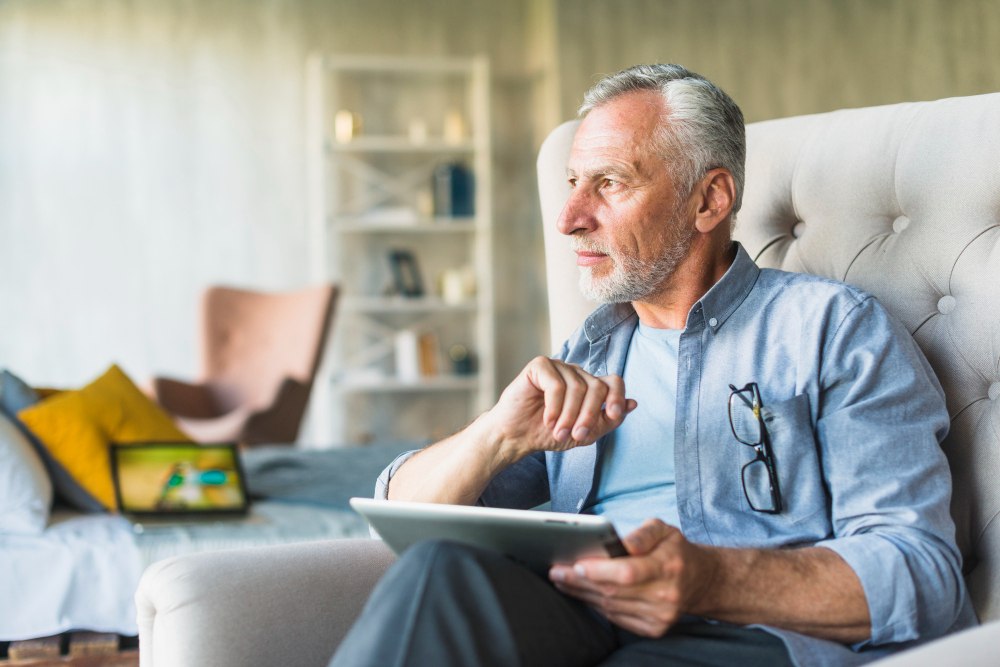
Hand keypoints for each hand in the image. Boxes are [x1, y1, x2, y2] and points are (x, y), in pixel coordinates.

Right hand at [484, 356, 636, 462]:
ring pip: (577, 387)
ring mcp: (559, 366)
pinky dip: (554, 406)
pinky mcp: (540, 365)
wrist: (516, 436)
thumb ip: (608, 420)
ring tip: (558, 432)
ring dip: (569, 415)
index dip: (616, 397)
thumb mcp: (584, 433)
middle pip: (597, 387)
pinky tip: (547, 419)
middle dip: (588, 415)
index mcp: (590, 386)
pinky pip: (556, 383)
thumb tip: (633, 403)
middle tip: (576, 435)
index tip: (611, 415)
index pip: (613, 382)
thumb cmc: (547, 433)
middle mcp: (576, 373)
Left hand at [548, 519, 718, 636]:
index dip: (599, 570)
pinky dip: (597, 606)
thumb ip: (643, 533)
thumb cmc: (675, 550)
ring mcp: (661, 616)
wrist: (701, 581)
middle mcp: (665, 595)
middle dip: (580, 582)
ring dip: (583, 594)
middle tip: (556, 571)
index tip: (576, 564)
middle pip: (614, 591)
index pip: (628, 572)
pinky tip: (582, 594)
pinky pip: (617, 618)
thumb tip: (623, 543)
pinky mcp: (655, 629)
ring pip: (612, 607)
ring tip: (562, 581)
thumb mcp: (664, 530)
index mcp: (668, 566)